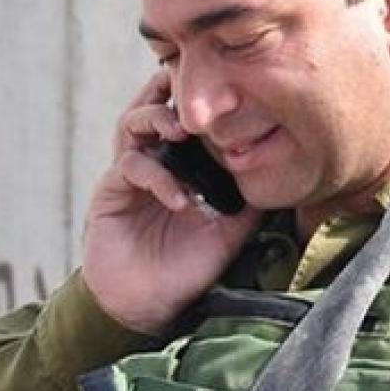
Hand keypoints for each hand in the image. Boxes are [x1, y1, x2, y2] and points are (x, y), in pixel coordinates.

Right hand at [82, 71, 260, 332]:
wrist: (149, 306)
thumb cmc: (187, 267)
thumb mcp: (230, 230)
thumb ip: (248, 201)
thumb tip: (279, 175)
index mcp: (180, 165)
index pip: (185, 116)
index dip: (196, 97)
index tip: (223, 84)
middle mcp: (153, 161)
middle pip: (152, 105)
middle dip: (167, 89)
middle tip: (190, 86)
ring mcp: (129, 175)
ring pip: (133, 124)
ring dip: (157, 120)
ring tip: (181, 133)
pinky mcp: (110, 193)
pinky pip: (130, 167)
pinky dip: (157, 176)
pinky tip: (180, 199)